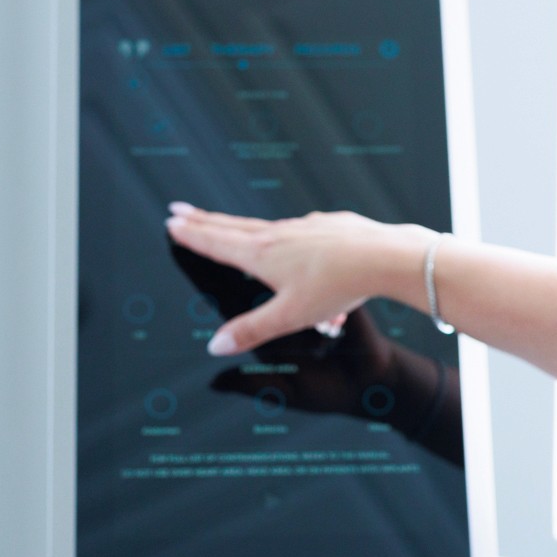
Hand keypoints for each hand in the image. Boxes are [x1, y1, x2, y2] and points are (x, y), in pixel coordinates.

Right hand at [164, 202, 429, 355]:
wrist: (384, 256)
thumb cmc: (339, 284)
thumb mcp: (290, 316)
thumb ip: (252, 330)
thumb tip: (217, 345)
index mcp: (262, 254)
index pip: (216, 242)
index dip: (192, 234)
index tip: (172, 222)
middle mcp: (280, 233)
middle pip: (233, 226)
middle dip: (205, 221)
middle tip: (182, 211)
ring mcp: (305, 227)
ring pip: (266, 228)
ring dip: (243, 229)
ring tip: (231, 230)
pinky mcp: (329, 226)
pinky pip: (301, 234)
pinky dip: (288, 239)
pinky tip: (295, 245)